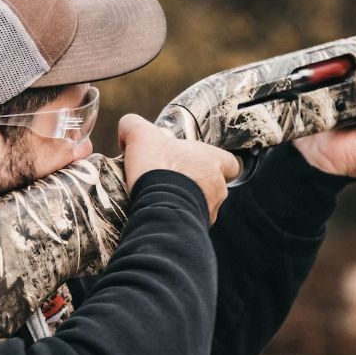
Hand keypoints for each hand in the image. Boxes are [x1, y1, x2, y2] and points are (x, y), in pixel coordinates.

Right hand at [118, 114, 238, 223]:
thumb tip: (126, 132)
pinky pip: (190, 224)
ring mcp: (210, 211)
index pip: (230, 163)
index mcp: (212, 160)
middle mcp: (218, 187)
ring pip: (203, 207)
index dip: (216, 163)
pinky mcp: (198, 229)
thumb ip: (133, 125)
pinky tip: (160, 216)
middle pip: (214, 186)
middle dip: (194, 185)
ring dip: (186, 204)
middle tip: (171, 183)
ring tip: (162, 201)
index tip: (197, 164)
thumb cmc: (157, 167)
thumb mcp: (139, 135)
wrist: (159, 206)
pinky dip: (178, 220)